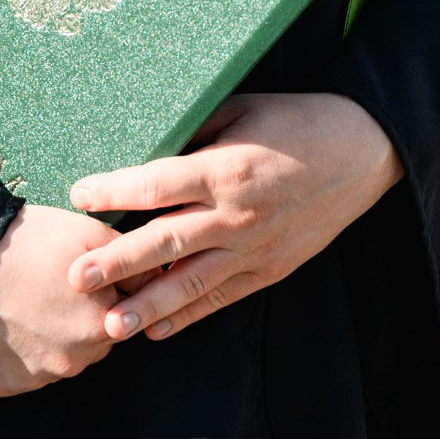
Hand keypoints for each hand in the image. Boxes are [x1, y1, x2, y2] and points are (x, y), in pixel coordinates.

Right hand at [0, 205, 122, 395]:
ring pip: (63, 357)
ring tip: (32, 300)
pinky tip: (12, 320)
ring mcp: (37, 377)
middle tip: (56, 287)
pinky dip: (25, 350)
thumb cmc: (27, 242)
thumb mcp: (91, 235)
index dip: (110, 293)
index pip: (126, 316)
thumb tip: (157, 276)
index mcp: (101, 326)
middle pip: (95, 342)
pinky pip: (28, 371)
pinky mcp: (4, 386)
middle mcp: (73, 361)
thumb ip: (132, 261)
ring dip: (56, 335)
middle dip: (85, 317)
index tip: (88, 279)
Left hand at [66, 93, 402, 343]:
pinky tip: (158, 330)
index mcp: (227, 168)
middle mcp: (237, 214)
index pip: (157, 184)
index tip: (79, 195)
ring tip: (111, 325)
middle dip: (116, 261)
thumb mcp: (244, 109)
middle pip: (164, 242)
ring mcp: (255, 247)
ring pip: (190, 283)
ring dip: (147, 306)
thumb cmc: (299, 122)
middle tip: (76, 276)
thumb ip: (196, 133)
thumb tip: (148, 147)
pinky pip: (222, 298)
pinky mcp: (271, 268)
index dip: (114, 190)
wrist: (364, 151)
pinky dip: (189, 315)